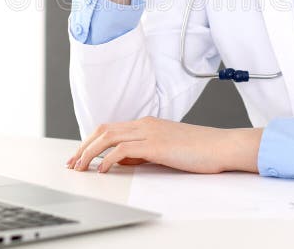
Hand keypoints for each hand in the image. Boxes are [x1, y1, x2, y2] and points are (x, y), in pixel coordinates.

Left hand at [65, 116, 262, 173]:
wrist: (221, 145)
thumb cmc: (199, 149)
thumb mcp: (166, 149)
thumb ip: (143, 152)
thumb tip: (122, 160)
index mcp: (147, 123)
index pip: (110, 128)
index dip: (90, 141)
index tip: (79, 156)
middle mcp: (145, 124)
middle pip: (103, 130)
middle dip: (83, 146)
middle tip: (72, 163)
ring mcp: (150, 132)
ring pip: (108, 137)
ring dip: (89, 153)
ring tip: (79, 167)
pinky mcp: (156, 145)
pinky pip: (122, 150)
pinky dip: (107, 159)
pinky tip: (101, 170)